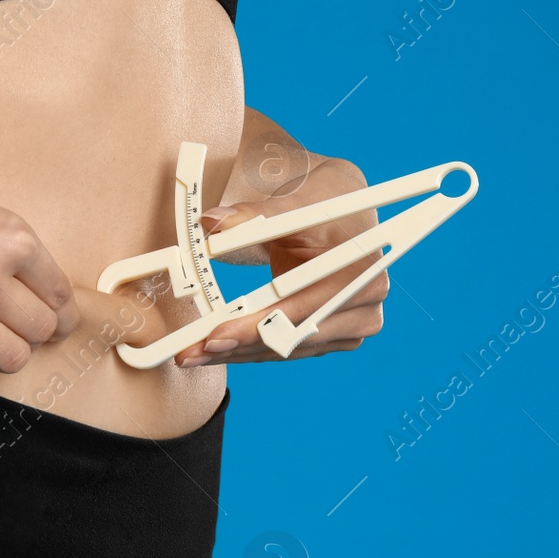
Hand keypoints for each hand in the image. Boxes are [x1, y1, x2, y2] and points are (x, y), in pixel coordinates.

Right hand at [0, 145, 79, 372]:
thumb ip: (7, 249)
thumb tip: (35, 290)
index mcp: (10, 238)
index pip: (59, 298)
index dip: (60, 311)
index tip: (54, 315)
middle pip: (41, 332)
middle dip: (37, 330)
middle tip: (23, 324)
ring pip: (9, 358)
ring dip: (5, 347)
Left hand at [175, 158, 388, 366]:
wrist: (342, 214)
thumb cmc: (323, 203)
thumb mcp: (292, 204)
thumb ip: (254, 215)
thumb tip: (212, 222)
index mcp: (363, 272)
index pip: (302, 308)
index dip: (257, 325)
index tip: (216, 335)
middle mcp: (365, 306)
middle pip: (291, 338)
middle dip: (238, 346)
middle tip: (192, 352)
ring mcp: (352, 326)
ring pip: (285, 350)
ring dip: (238, 354)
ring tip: (193, 355)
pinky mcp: (334, 337)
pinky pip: (286, 349)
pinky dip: (250, 350)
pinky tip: (215, 352)